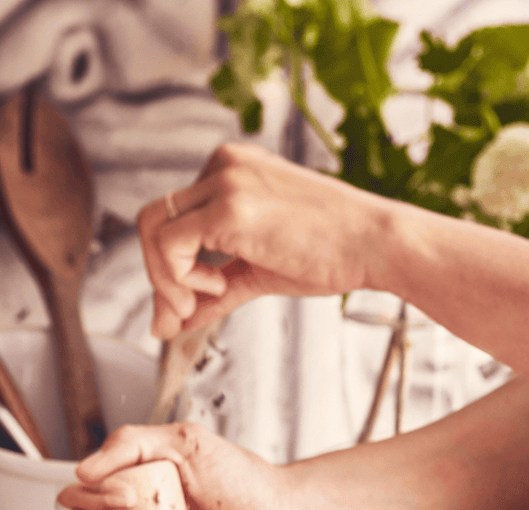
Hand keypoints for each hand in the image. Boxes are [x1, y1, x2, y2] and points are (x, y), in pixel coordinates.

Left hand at [137, 143, 383, 337]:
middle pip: (153, 221)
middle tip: (177, 316)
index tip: (181, 309)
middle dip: (158, 278)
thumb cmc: (331, 253)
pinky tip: (219, 287)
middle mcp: (223, 166)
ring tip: (206, 301)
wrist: (374, 243)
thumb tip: (176, 323)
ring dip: (168, 280)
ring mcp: (224, 182)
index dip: (167, 268)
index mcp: (230, 171)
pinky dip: (180, 277)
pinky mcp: (228, 207)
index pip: (173, 217)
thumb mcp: (260, 270)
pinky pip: (171, 244)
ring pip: (153, 231)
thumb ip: (216, 292)